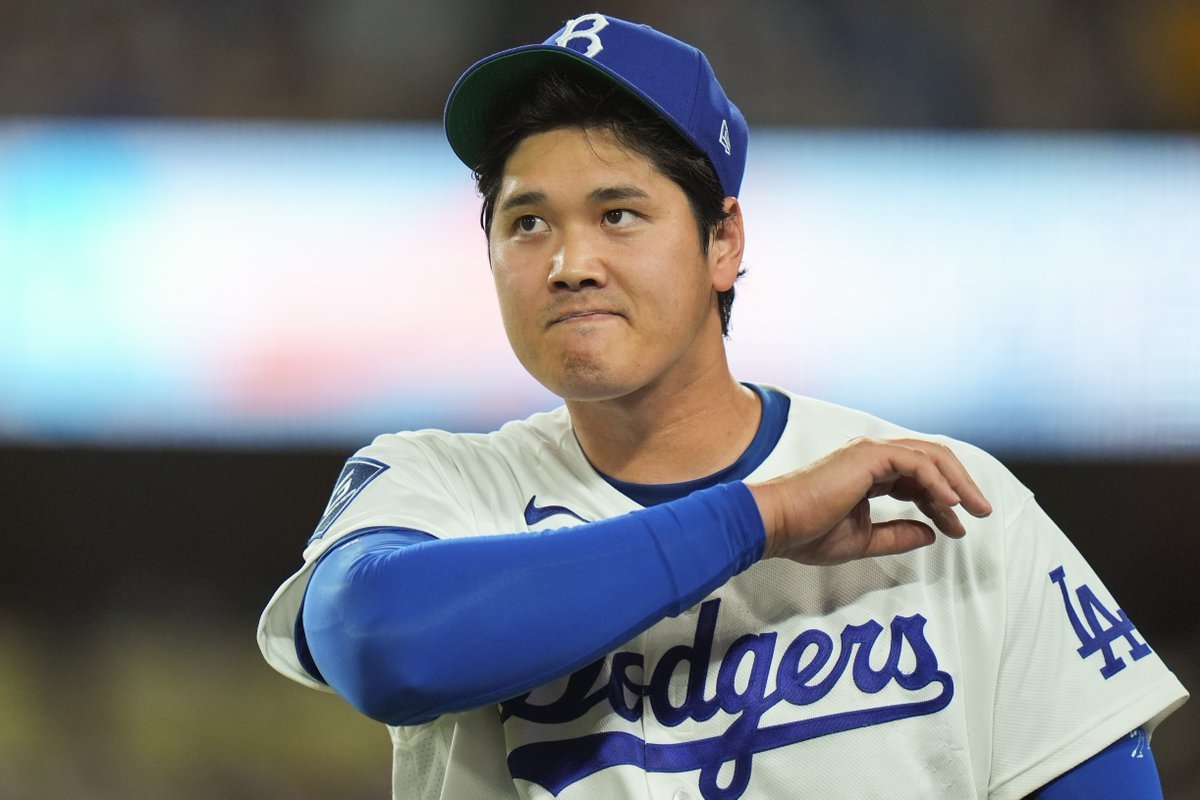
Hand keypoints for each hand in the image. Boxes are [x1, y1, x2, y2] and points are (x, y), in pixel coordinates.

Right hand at [748, 437, 991, 565]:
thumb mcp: (864, 540)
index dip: (942, 502)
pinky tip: (949, 504)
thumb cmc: (807, 533)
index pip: (918, 478)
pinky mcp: (868, 456)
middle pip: (931, 461)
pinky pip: (916, 463)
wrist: (776, 524)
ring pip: (929, 456)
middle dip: (960, 485)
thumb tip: (931, 533)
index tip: (957, 527)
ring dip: (957, 481)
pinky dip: (938, 480)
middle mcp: (871, 457)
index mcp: (868, 473)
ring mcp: (870, 453)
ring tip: (974, 508)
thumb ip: (898, 534)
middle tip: (982, 511)